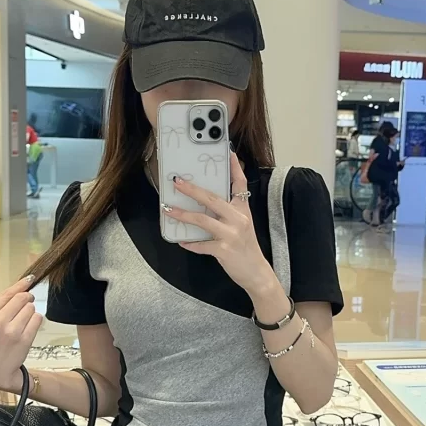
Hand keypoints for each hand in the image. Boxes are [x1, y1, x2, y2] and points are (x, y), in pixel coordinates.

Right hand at [0, 277, 42, 391]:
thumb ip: (1, 307)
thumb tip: (22, 289)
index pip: (8, 293)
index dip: (21, 285)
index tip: (30, 279)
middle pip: (22, 298)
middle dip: (27, 299)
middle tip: (27, 305)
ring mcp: (11, 330)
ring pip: (31, 308)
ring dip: (31, 312)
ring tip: (23, 323)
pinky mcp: (24, 339)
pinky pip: (37, 320)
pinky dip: (36, 321)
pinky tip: (29, 328)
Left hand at [165, 151, 273, 294]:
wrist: (256, 272)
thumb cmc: (246, 248)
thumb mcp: (242, 225)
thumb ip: (228, 213)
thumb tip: (205, 203)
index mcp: (243, 210)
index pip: (240, 184)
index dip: (234, 167)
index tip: (228, 152)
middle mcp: (238, 219)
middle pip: (212, 199)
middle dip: (192, 190)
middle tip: (177, 182)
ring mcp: (231, 234)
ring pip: (202, 220)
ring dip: (183, 215)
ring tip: (168, 210)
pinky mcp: (224, 250)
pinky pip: (202, 244)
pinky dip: (190, 243)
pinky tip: (181, 240)